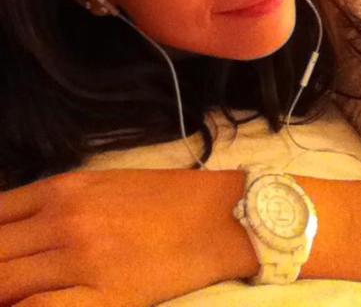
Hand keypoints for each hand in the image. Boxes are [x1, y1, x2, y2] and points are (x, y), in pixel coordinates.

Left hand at [0, 168, 247, 305]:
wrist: (218, 215)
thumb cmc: (162, 198)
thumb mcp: (101, 186)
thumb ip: (52, 203)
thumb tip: (14, 229)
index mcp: (63, 189)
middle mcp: (64, 220)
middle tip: (2, 281)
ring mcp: (81, 258)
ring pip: (5, 283)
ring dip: (1, 292)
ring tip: (8, 295)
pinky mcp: (105, 296)